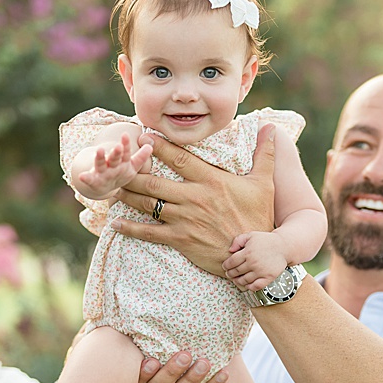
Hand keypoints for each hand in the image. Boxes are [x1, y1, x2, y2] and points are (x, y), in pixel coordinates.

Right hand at [71, 127, 151, 199]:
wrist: (104, 187)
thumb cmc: (120, 173)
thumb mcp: (132, 166)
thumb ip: (140, 157)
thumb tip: (151, 145)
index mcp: (122, 161)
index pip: (125, 153)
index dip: (126, 145)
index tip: (125, 135)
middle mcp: (111, 165)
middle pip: (114, 158)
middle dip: (116, 152)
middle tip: (119, 146)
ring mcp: (102, 172)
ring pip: (101, 164)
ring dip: (100, 157)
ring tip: (99, 150)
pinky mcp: (93, 181)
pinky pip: (89, 180)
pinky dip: (85, 178)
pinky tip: (82, 176)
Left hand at [112, 123, 278, 275]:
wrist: (256, 254)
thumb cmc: (259, 217)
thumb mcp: (264, 184)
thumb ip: (265, 154)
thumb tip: (271, 128)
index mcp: (211, 181)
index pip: (179, 158)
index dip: (158, 146)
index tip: (142, 135)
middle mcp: (194, 198)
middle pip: (154, 180)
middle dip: (131, 170)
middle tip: (115, 161)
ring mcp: (185, 219)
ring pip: (147, 203)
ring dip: (127, 194)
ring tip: (111, 186)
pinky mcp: (181, 239)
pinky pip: (150, 232)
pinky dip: (130, 227)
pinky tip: (116, 222)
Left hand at [225, 230, 288, 289]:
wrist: (284, 246)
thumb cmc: (266, 241)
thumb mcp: (251, 235)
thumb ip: (238, 240)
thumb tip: (230, 250)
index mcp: (248, 252)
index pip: (231, 262)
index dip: (226, 266)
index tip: (225, 267)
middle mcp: (253, 263)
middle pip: (236, 272)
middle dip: (230, 273)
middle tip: (229, 274)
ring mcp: (261, 271)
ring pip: (244, 280)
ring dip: (238, 281)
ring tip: (236, 279)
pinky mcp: (269, 277)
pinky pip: (256, 286)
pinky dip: (250, 287)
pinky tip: (247, 285)